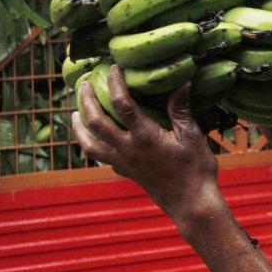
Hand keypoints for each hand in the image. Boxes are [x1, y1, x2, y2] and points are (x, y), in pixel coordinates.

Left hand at [71, 65, 220, 222]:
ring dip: (78, 126)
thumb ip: (181, 110)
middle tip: (84, 83)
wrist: (191, 203)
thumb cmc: (196, 170)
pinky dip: (90, 144)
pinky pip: (99, 156)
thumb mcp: (193, 136)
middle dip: (85, 100)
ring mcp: (123, 163)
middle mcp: (127, 149)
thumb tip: (181, 82)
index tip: (114, 68)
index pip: (122, 104)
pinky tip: (93, 137)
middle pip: (95, 122)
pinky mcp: (125, 172)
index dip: (115, 83)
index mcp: (145, 137)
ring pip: (89, 143)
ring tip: (75, 112)